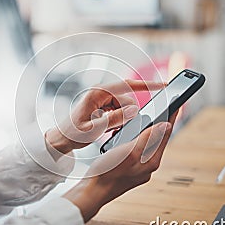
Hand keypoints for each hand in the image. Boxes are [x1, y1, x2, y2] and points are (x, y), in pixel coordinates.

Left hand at [45, 80, 163, 153]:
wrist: (61, 138)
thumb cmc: (73, 134)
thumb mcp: (94, 130)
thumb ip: (114, 119)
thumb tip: (134, 111)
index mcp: (97, 93)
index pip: (127, 85)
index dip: (147, 85)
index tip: (164, 85)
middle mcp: (100, 92)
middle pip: (127, 100)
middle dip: (128, 115)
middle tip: (117, 129)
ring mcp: (101, 98)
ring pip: (124, 106)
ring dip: (122, 119)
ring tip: (110, 130)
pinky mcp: (102, 105)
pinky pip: (118, 110)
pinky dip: (118, 119)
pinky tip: (110, 128)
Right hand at [63, 111, 177, 221]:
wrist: (92, 191)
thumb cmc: (108, 172)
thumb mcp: (129, 152)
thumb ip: (148, 138)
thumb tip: (166, 125)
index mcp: (151, 161)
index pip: (165, 135)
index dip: (171, 118)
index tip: (177, 103)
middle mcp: (147, 165)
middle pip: (157, 139)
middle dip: (158, 123)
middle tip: (163, 108)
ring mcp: (138, 168)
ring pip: (145, 144)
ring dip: (143, 131)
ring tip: (142, 118)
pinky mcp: (129, 168)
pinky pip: (135, 150)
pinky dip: (132, 139)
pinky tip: (123, 135)